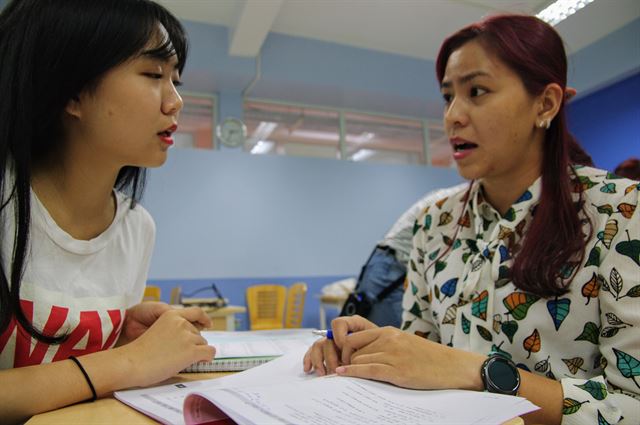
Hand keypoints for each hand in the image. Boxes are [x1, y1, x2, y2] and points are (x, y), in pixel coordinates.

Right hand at [120, 307, 214, 386]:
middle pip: (198, 334)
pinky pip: (209, 352)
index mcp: (171, 315)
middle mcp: (182, 323)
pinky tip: (200, 362)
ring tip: (177, 361)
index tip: (208, 324)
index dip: (204, 319)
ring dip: (196, 352)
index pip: (196, 312)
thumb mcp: (158, 331)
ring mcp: (187, 337)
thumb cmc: (140, 353)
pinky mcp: (191, 351)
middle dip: (193, 344)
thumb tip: (191, 339)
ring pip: (203, 344)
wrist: (131, 363)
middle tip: (177, 355)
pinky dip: (207, 358)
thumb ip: (173, 331)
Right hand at [303, 315, 376, 375]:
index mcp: (352, 325)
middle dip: (330, 356)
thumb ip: (366, 343)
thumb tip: (351, 352)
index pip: (338, 323)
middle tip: (335, 370)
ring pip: (317, 347)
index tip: (343, 347)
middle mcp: (340, 333)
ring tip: (323, 374)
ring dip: (318, 360)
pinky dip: (309, 360)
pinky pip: (312, 353)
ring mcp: (332, 343)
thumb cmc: (383, 349)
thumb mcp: (378, 343)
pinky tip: (309, 369)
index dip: (339, 335)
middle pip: (327, 340)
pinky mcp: (326, 353)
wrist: (387, 358)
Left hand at [334, 326, 485, 389]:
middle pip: (354, 351)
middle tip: (341, 372)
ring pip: (359, 361)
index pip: (354, 337)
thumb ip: (382, 344)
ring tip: (344, 377)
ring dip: (351, 370)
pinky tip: (343, 374)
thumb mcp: (402, 343)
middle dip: (346, 362)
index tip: (341, 360)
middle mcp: (388, 340)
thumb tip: (360, 353)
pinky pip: (368, 370)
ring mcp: (393, 355)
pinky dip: (352, 373)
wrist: (451, 366)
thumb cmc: (427, 357)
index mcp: (388, 331)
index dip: (344, 350)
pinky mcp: (398, 371)